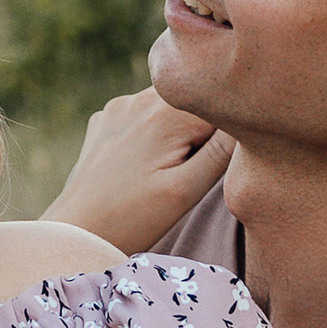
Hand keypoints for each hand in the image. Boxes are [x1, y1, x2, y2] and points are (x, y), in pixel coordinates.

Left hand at [43, 86, 228, 253]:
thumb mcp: (186, 190)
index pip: (222, 104)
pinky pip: (143, 116)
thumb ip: (221, 150)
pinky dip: (152, 134)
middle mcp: (142, 97)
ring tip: (164, 172)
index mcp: (167, 111)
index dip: (231, 132)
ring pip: (171, 107)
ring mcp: (120, 105)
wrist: (75, 231)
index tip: (216, 161)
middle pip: (197, 101)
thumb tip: (251, 116)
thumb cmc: (134, 217)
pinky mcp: (106, 118)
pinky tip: (143, 167)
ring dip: (178, 131)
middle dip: (203, 130)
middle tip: (188, 171)